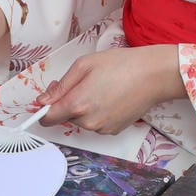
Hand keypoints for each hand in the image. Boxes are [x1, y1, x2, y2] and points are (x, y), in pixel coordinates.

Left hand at [37, 45, 183, 135]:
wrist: (152, 75)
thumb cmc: (120, 65)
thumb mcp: (84, 65)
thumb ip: (60, 86)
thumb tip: (43, 101)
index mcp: (78, 104)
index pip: (48, 118)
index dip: (45, 107)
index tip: (48, 98)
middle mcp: (89, 122)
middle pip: (66, 116)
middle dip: (68, 102)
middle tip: (83, 81)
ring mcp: (102, 128)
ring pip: (82, 120)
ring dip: (84, 107)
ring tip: (101, 87)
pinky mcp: (114, 130)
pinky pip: (96, 123)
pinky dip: (98, 112)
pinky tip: (110, 96)